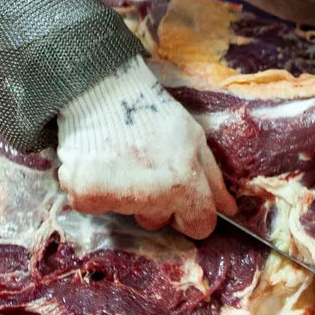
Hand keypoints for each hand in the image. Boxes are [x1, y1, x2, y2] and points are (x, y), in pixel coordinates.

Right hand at [55, 58, 235, 238]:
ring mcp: (116, 198)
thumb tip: (229, 210)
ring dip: (126, 195)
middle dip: (155, 204)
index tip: (182, 197)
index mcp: (184, 184)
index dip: (193, 213)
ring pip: (128, 214)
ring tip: (121, 161)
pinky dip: (95, 190)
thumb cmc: (153, 112)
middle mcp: (152, 198)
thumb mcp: (193, 139)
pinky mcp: (85, 196)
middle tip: (145, 171)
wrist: (102, 89)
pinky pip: (95, 205)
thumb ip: (212, 179)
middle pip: (159, 222)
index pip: (201, 226)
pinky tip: (99, 165)